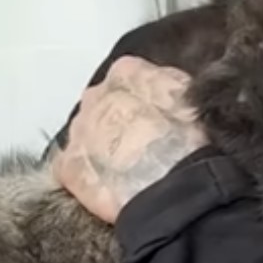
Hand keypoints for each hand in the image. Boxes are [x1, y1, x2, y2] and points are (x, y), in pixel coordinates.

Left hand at [51, 57, 207, 224]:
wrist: (176, 188)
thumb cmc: (190, 145)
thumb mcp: (192, 98)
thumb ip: (170, 88)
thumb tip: (169, 95)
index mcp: (127, 73)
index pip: (128, 80)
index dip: (144, 104)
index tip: (155, 120)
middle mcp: (96, 96)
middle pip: (103, 106)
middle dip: (119, 124)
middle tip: (143, 148)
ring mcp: (80, 131)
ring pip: (86, 135)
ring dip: (102, 151)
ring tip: (128, 173)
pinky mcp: (69, 167)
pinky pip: (71, 169)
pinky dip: (88, 179)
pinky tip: (109, 190)